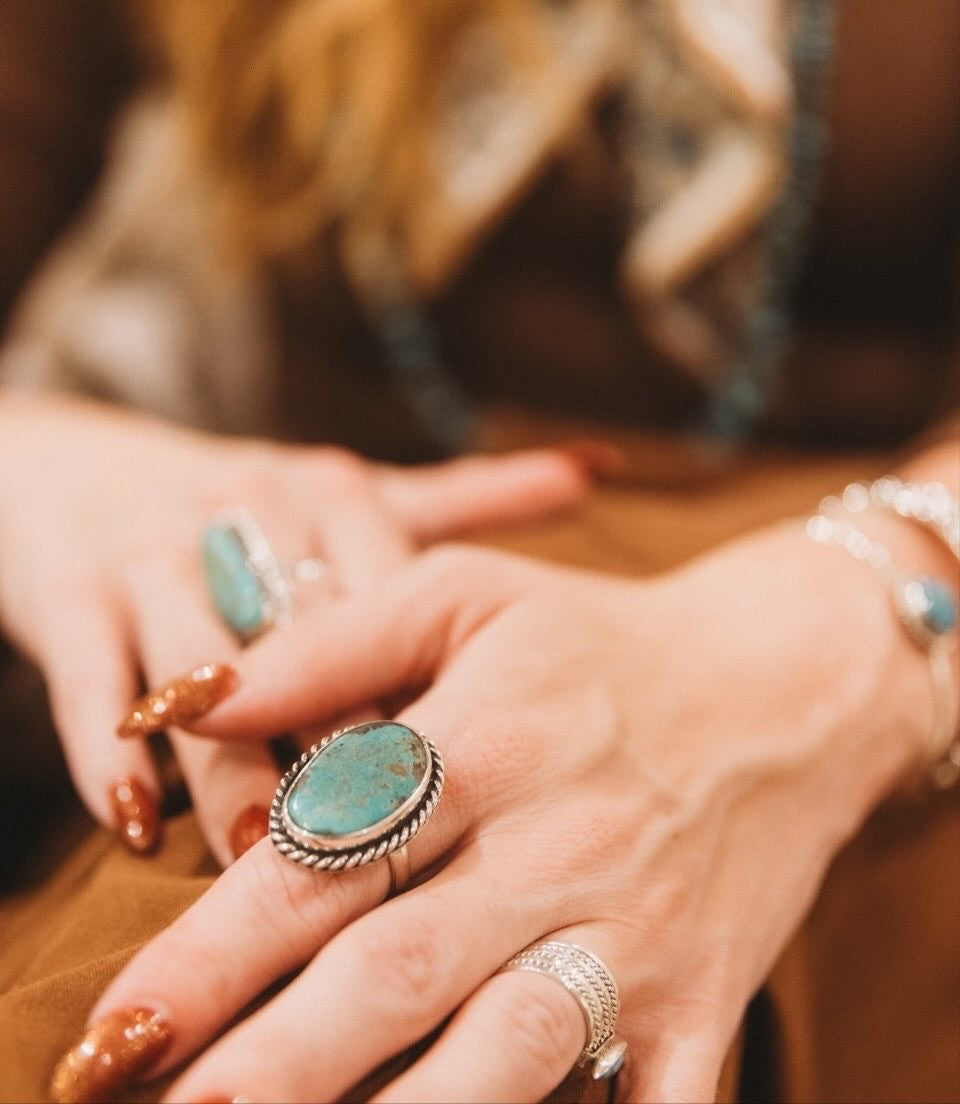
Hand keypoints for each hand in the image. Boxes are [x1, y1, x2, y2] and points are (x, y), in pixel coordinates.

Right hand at [0, 392, 592, 864]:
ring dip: (226, 764)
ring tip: (260, 859)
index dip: (426, 693)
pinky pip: (86, 679)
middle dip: (335, 745)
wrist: (82, 466)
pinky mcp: (65, 591)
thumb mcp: (356, 489)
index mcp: (333, 495)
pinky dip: (106, 752)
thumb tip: (595, 469)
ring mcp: (151, 553)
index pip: (393, 600)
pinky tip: (133, 826)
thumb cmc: (249, 499)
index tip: (477, 792)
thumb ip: (469, 494)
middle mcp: (247, 515)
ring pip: (200, 670)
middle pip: (303, 643)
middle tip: (381, 855)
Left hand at [68, 524, 929, 1101]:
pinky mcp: (703, 994)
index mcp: (484, 741)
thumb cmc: (602, 638)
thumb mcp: (465, 592)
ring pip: (506, 1054)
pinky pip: (650, 1101)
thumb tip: (187, 699)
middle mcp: (555, 845)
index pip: (327, 858)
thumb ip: (326, 644)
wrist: (784, 685)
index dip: (211, 950)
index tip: (116, 1025)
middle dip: (271, 1068)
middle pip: (397, 975)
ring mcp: (637, 930)